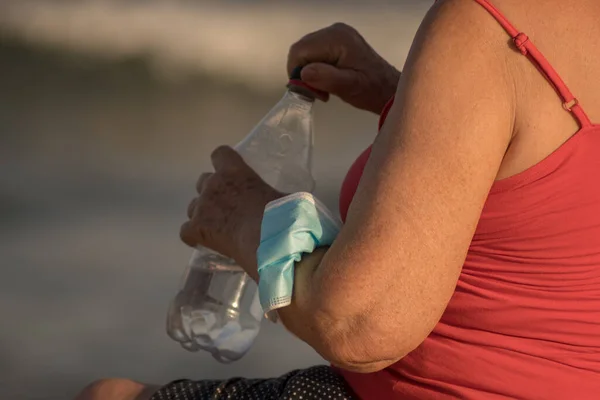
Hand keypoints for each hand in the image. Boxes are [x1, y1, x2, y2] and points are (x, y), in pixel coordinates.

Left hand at [180, 146, 282, 277]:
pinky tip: (207, 243)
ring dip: (204, 214)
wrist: (270, 242)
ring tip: (219, 228)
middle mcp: (213, 185)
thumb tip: (285, 202)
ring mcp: (202, 207)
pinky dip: (195, 236)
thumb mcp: (285, 196)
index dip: (223, 163)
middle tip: (228, 207)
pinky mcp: (196, 229)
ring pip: (193, 207)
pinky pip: (186, 231)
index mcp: (236, 171)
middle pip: (202, 181)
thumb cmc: (283, 216)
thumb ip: (275, 194)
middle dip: (212, 192)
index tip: (231, 174)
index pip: (220, 154)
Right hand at [287, 22, 399, 113]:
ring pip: (306, 53)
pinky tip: (328, 80)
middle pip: (301, 50)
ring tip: (325, 88)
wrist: (388, 89)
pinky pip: (316, 53)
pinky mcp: (338, 41)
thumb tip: (303, 73)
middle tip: (318, 92)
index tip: (311, 90)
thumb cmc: (371, 90)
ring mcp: (337, 34)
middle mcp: (335, 30)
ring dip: (310, 72)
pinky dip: (316, 69)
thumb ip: (325, 78)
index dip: (297, 72)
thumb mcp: (348, 87)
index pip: (299, 50)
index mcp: (336, 38)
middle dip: (303, 73)